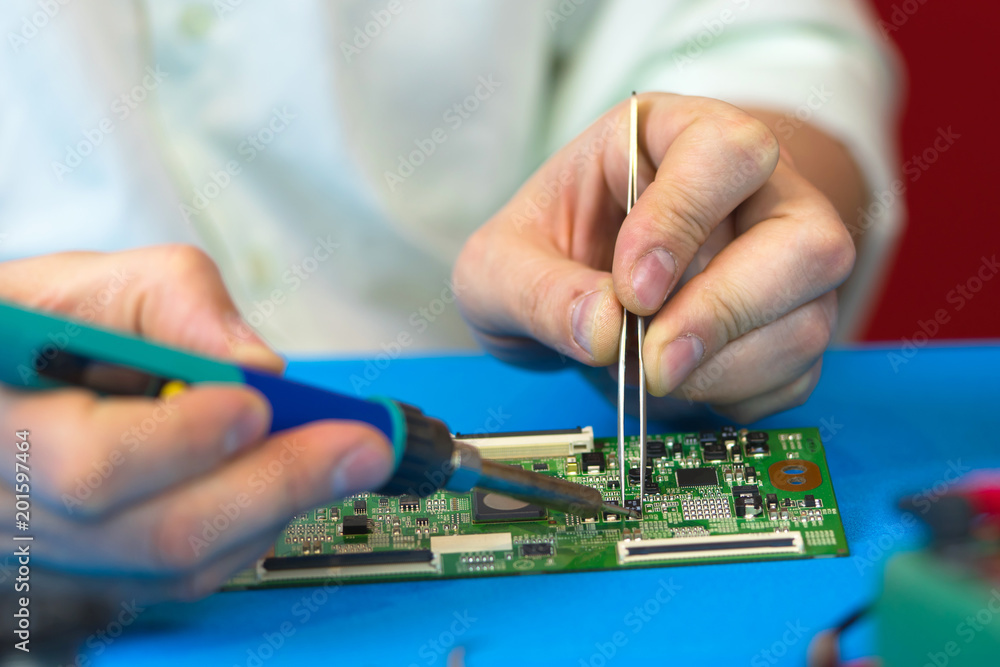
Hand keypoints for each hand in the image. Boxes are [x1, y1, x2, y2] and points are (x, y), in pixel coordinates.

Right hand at [0, 245, 392, 600]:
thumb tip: (258, 365)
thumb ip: (176, 303)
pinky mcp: (103, 567)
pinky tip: (293, 482)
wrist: (20, 371)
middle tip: (360, 446)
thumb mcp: (100, 281)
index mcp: (3, 420)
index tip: (260, 404)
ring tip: (343, 458)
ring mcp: (62, 550)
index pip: (89, 463)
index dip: (184, 440)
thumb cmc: (52, 322)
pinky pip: (187, 573)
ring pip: (180, 564)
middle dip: (275, 483)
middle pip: (156, 532)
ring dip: (278, 508)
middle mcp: (22, 505)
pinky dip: (254, 527)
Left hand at [455, 93, 855, 421]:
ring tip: (646, 375)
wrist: (567, 298)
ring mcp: (781, 263)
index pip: (726, 152)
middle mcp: (749, 193)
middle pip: (806, 240)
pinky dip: (734, 396)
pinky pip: (797, 373)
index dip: (684, 222)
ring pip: (811, 317)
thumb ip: (536, 289)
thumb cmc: (541, 254)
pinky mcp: (786, 327)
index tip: (632, 289)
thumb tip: (604, 331)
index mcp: (670, 137)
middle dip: (724, 312)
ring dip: (726, 368)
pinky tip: (679, 385)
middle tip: (653, 362)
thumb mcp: (498, 264)